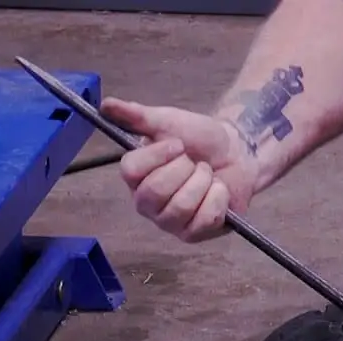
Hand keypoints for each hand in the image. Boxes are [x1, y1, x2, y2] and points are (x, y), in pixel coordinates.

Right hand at [101, 97, 258, 242]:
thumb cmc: (198, 139)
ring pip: (182, 206)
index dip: (157, 156)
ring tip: (208, 174)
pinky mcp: (194, 234)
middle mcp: (146, 203)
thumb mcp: (168, 121)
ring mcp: (169, 222)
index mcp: (135, 175)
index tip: (178, 144)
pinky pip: (205, 219)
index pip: (130, 171)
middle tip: (195, 162)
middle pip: (155, 191)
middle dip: (184, 169)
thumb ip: (138, 116)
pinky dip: (219, 198)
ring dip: (203, 182)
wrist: (236, 153)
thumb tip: (106, 105)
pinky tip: (219, 190)